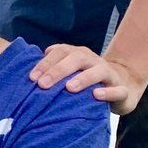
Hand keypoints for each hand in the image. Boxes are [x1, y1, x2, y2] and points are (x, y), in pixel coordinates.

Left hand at [30, 44, 145, 115]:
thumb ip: (50, 71)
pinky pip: (118, 90)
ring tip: (69, 88)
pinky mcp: (122, 90)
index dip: (45, 63)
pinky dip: (108, 92)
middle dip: (58, 70)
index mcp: (77, 55)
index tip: (31, 77)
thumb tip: (25, 77)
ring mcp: (109, 74)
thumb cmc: (85, 81)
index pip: (60, 52)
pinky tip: (96, 95)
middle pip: (76, 58)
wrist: (122, 85)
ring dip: (83, 78)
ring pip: (98, 71)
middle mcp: (93, 61)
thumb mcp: (68, 75)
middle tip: (43, 84)